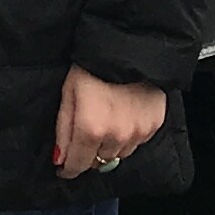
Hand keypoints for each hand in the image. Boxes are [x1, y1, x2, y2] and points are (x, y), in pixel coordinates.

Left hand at [53, 67, 167, 178]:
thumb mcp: (69, 93)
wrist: (132, 46)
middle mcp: (117, 136)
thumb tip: (59, 158)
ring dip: (110, 145)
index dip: (68, 168)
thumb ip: (63, 129)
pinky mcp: (155, 124)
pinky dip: (128, 135)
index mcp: (91, 129)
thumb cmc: (94, 65)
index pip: (78, 165)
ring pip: (119, 154)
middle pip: (98, 162)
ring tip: (107, 121)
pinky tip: (124, 116)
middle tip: (86, 131)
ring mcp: (138, 132)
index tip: (64, 167)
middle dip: (89, 152)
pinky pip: (137, 142)